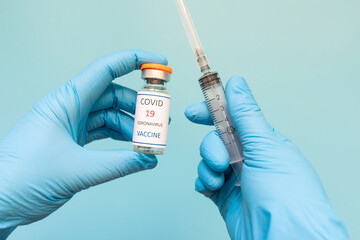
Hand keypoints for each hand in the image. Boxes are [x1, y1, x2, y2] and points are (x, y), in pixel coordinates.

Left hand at [0, 49, 166, 238]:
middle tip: (160, 118)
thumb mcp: (77, 170)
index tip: (159, 63)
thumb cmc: (21, 178)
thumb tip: (148, 159)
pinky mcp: (72, 141)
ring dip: (132, 125)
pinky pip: (103, 131)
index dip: (135, 61)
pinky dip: (120, 138)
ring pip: (110, 115)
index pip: (106, 70)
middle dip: (139, 104)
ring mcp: (71, 125)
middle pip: (113, 95)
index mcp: (65, 102)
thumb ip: (118, 164)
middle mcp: (69, 108)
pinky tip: (133, 149)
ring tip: (149, 140)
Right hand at [185, 76, 348, 238]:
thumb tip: (237, 84)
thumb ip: (246, 114)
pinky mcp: (225, 196)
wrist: (283, 236)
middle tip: (219, 158)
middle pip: (217, 138)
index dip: (213, 111)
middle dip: (212, 146)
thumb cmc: (286, 194)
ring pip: (208, 159)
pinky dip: (203, 181)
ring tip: (220, 178)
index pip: (234, 118)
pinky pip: (204, 180)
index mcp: (263, 142)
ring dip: (208, 166)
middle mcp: (249, 157)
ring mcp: (236, 177)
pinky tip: (210, 186)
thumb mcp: (265, 145)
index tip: (195, 111)